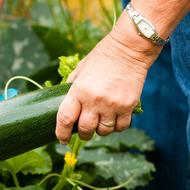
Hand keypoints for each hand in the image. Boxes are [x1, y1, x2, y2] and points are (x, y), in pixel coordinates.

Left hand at [55, 19, 161, 143]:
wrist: (128, 50)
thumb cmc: (101, 58)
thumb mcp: (80, 69)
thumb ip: (71, 86)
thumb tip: (64, 102)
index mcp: (78, 91)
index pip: (65, 119)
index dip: (61, 133)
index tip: (62, 139)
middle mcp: (94, 101)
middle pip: (85, 130)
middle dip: (83, 134)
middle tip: (83, 132)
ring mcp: (112, 105)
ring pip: (103, 131)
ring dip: (100, 131)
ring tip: (100, 123)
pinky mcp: (128, 106)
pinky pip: (120, 127)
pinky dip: (116, 127)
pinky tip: (113, 120)